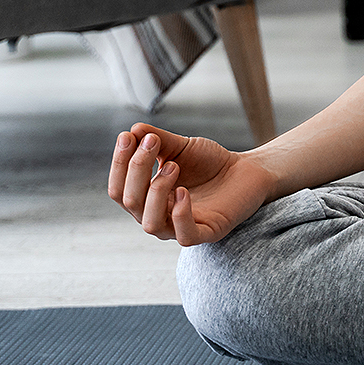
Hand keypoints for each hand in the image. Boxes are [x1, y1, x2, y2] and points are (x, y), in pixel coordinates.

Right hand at [107, 123, 276, 246]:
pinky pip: (184, 235)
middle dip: (136, 169)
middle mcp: (157, 216)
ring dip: (156, 191)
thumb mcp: (180, 147)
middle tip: (154, 143)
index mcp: (146, 199)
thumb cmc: (209, 162)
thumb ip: (157, 140)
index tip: (129, 136)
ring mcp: (180, 227)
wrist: (245, 170)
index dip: (119, 164)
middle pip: (130, 202)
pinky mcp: (206, 232)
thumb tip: (134, 129)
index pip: (118, 189)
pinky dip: (179, 214)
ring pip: (150, 224)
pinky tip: (183, 191)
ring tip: (173, 166)